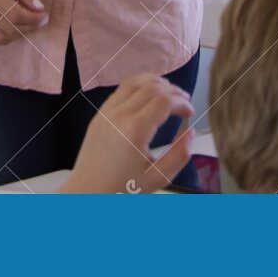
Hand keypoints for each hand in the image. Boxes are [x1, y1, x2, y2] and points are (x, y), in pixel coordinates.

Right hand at [0, 0, 47, 44]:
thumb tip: (39, 7)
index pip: (16, 15)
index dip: (33, 19)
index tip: (44, 16)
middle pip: (10, 29)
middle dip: (29, 27)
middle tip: (38, 20)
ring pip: (1, 37)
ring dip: (17, 35)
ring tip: (26, 25)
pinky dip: (3, 38)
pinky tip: (11, 29)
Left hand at [61, 75, 194, 193]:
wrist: (86, 194)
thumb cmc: (122, 190)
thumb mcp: (158, 178)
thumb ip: (179, 155)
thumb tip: (191, 132)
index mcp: (135, 130)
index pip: (165, 100)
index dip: (182, 102)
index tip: (190, 112)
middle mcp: (119, 115)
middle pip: (152, 86)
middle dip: (173, 90)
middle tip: (184, 101)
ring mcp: (106, 112)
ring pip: (135, 82)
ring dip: (156, 83)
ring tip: (169, 93)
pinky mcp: (99, 114)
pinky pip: (121, 90)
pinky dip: (138, 86)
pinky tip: (148, 97)